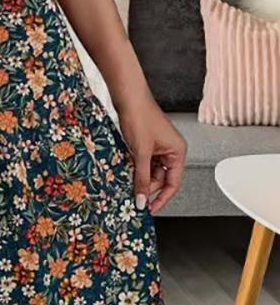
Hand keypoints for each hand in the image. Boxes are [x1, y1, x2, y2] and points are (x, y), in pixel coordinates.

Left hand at [115, 91, 186, 214]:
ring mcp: (158, 145)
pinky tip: (126, 173)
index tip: (150, 209)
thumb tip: (142, 200)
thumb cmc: (139, 117)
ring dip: (140, 178)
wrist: (127, 96)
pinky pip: (143, 161)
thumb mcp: (141, 153)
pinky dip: (136, 168)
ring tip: (128, 185)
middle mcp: (171, 149)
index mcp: (178, 151)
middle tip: (135, 199)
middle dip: (148, 187)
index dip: (162, 198)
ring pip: (151, 170)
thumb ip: (142, 178)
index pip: (173, 183)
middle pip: (161, 178)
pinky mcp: (146, 142)